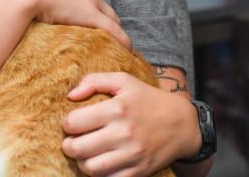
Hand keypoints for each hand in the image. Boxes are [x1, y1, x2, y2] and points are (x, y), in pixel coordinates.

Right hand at [0, 0, 129, 48]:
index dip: (88, 3)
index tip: (84, 14)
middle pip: (102, 3)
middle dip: (103, 16)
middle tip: (103, 32)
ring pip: (110, 16)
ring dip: (112, 28)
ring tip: (115, 43)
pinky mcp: (90, 15)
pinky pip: (113, 29)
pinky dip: (121, 39)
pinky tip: (126, 50)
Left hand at [62, 73, 198, 176]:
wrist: (182, 124)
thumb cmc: (148, 100)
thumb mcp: (124, 81)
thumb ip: (94, 81)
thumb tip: (70, 95)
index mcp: (118, 108)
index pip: (74, 122)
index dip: (66, 123)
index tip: (71, 123)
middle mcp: (124, 133)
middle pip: (78, 148)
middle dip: (68, 145)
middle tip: (71, 141)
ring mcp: (132, 155)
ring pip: (90, 168)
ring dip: (81, 162)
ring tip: (85, 153)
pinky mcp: (138, 172)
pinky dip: (99, 174)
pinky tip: (100, 162)